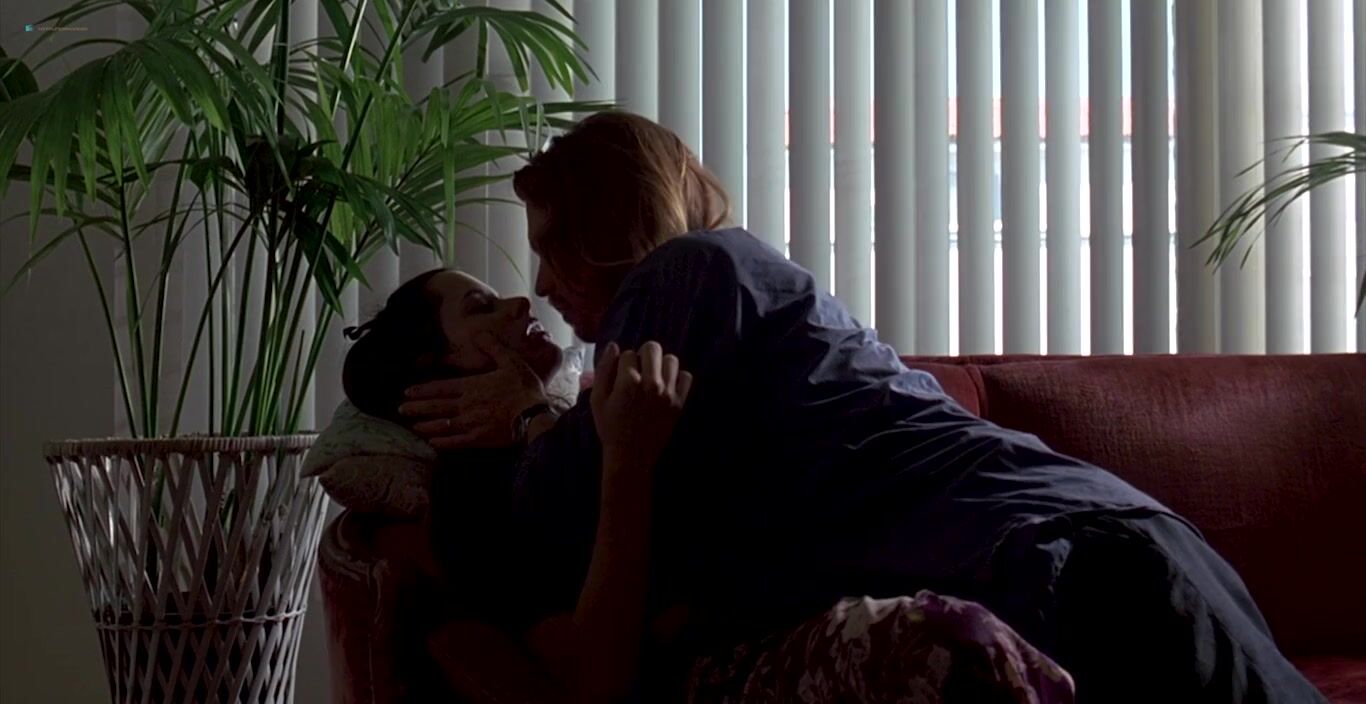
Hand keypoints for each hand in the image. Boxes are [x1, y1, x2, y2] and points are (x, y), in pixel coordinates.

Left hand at [399, 332, 548, 449]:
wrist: (535, 416)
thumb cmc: (524, 388)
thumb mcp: (510, 361)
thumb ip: (493, 347)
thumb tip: (480, 333)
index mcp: (472, 386)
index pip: (440, 388)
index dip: (423, 390)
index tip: (408, 392)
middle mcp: (466, 405)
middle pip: (436, 406)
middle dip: (417, 408)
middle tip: (401, 409)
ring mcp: (471, 423)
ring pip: (442, 425)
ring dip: (426, 425)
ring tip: (413, 425)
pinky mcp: (479, 439)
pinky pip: (455, 442)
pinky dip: (443, 442)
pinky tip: (433, 443)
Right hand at [590, 341, 692, 468]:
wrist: (631, 456)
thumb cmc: (610, 428)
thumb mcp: (598, 400)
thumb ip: (604, 370)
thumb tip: (614, 346)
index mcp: (628, 382)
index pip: (629, 353)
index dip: (623, 363)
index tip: (621, 376)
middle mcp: (651, 384)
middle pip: (653, 348)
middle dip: (644, 356)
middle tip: (639, 371)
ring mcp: (668, 393)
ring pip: (671, 360)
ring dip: (661, 365)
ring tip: (654, 377)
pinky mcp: (680, 403)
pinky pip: (687, 377)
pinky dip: (678, 378)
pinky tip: (667, 386)